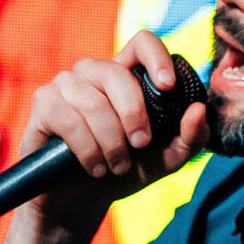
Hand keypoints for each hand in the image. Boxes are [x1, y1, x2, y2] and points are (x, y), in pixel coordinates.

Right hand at [22, 30, 210, 234]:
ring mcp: (66, 84)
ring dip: (110, 142)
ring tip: (116, 167)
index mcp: (127, 76)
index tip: (167, 88)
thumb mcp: (167, 159)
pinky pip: (68, 119)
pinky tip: (94, 167)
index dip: (157, 58)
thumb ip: (191, 137)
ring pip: (93, 103)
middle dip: (134, 114)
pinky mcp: (44, 103)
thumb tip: (199, 109)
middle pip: (117, 73)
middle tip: (140, 145)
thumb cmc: (125, 171)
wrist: (83, 200)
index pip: (142, 43)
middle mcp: (95, 72)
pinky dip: (87, 149)